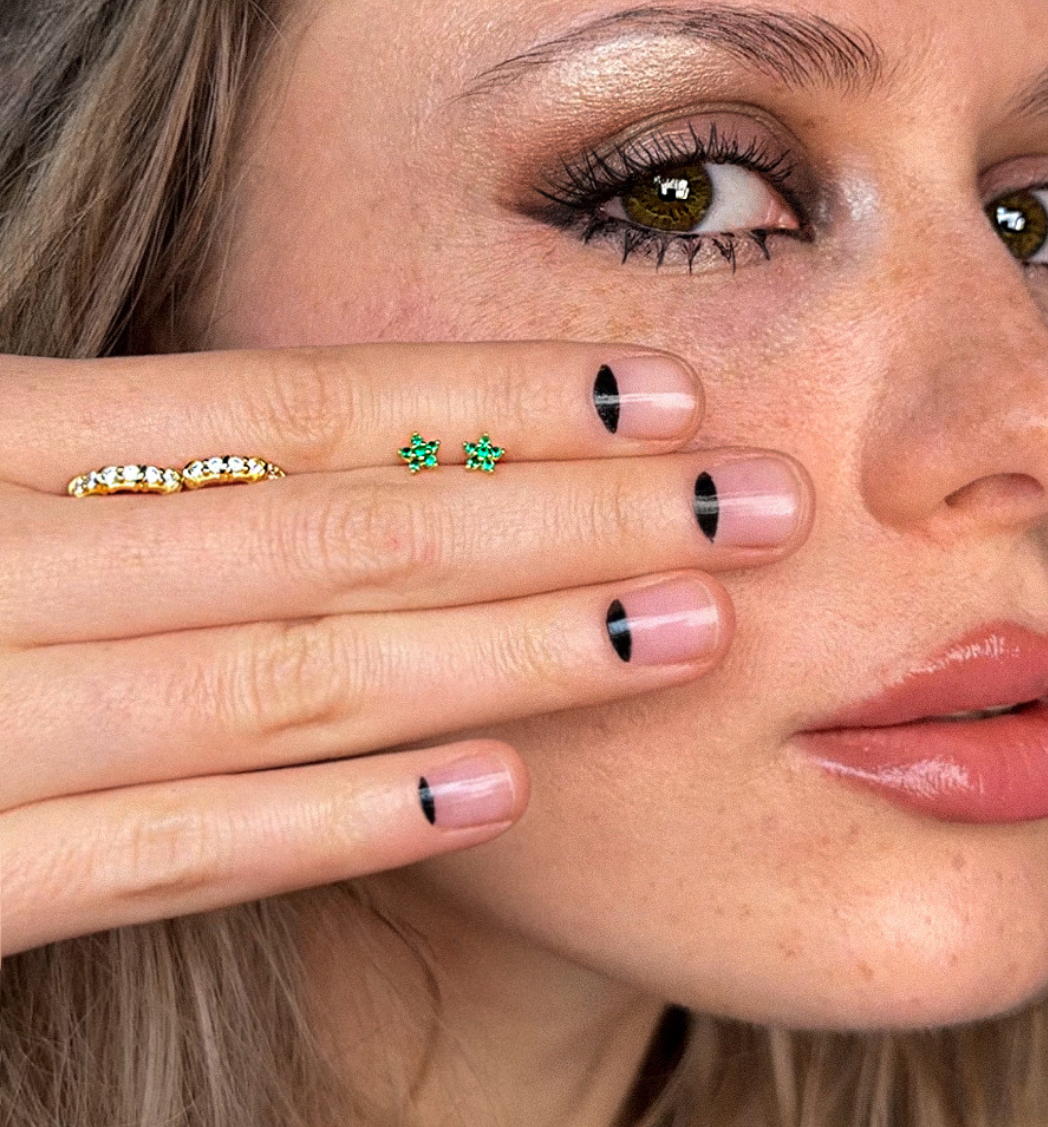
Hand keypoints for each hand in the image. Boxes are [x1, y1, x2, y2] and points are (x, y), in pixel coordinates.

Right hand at [0, 343, 810, 954]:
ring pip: (278, 678)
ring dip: (504, 656)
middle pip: (324, 527)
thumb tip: (325, 436)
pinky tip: (491, 793)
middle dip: (560, 512)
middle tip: (754, 500)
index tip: (657, 382)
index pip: (279, 396)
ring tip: (682, 628)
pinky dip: (331, 819)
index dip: (483, 389)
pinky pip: (159, 853)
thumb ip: (106, 455)